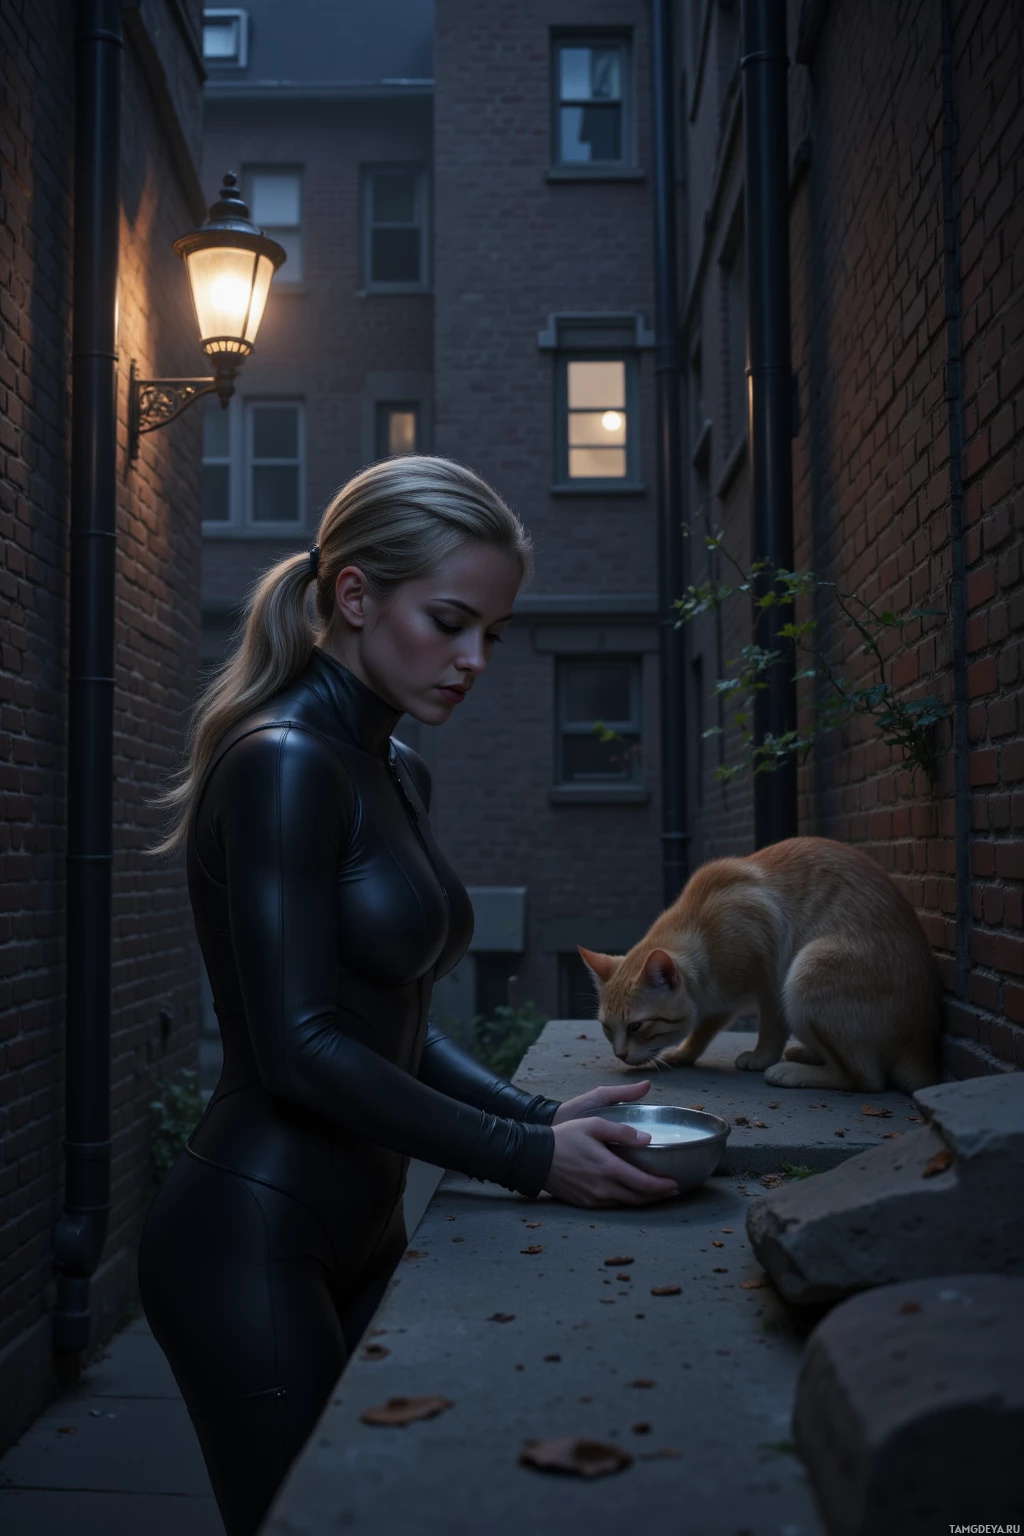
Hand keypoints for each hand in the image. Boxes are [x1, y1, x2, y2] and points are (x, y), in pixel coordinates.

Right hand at [542, 1085, 679, 1207]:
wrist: (535, 1157)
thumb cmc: (565, 1137)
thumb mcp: (594, 1124)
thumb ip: (622, 1131)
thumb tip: (647, 1139)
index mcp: (609, 1168)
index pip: (645, 1184)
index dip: (663, 1186)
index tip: (675, 1183)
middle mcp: (604, 1188)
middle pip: (639, 1199)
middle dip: (658, 1196)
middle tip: (671, 1190)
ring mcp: (594, 1199)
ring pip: (626, 1204)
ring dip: (643, 1200)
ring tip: (654, 1193)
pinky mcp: (585, 1204)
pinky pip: (611, 1205)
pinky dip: (625, 1200)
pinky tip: (629, 1193)